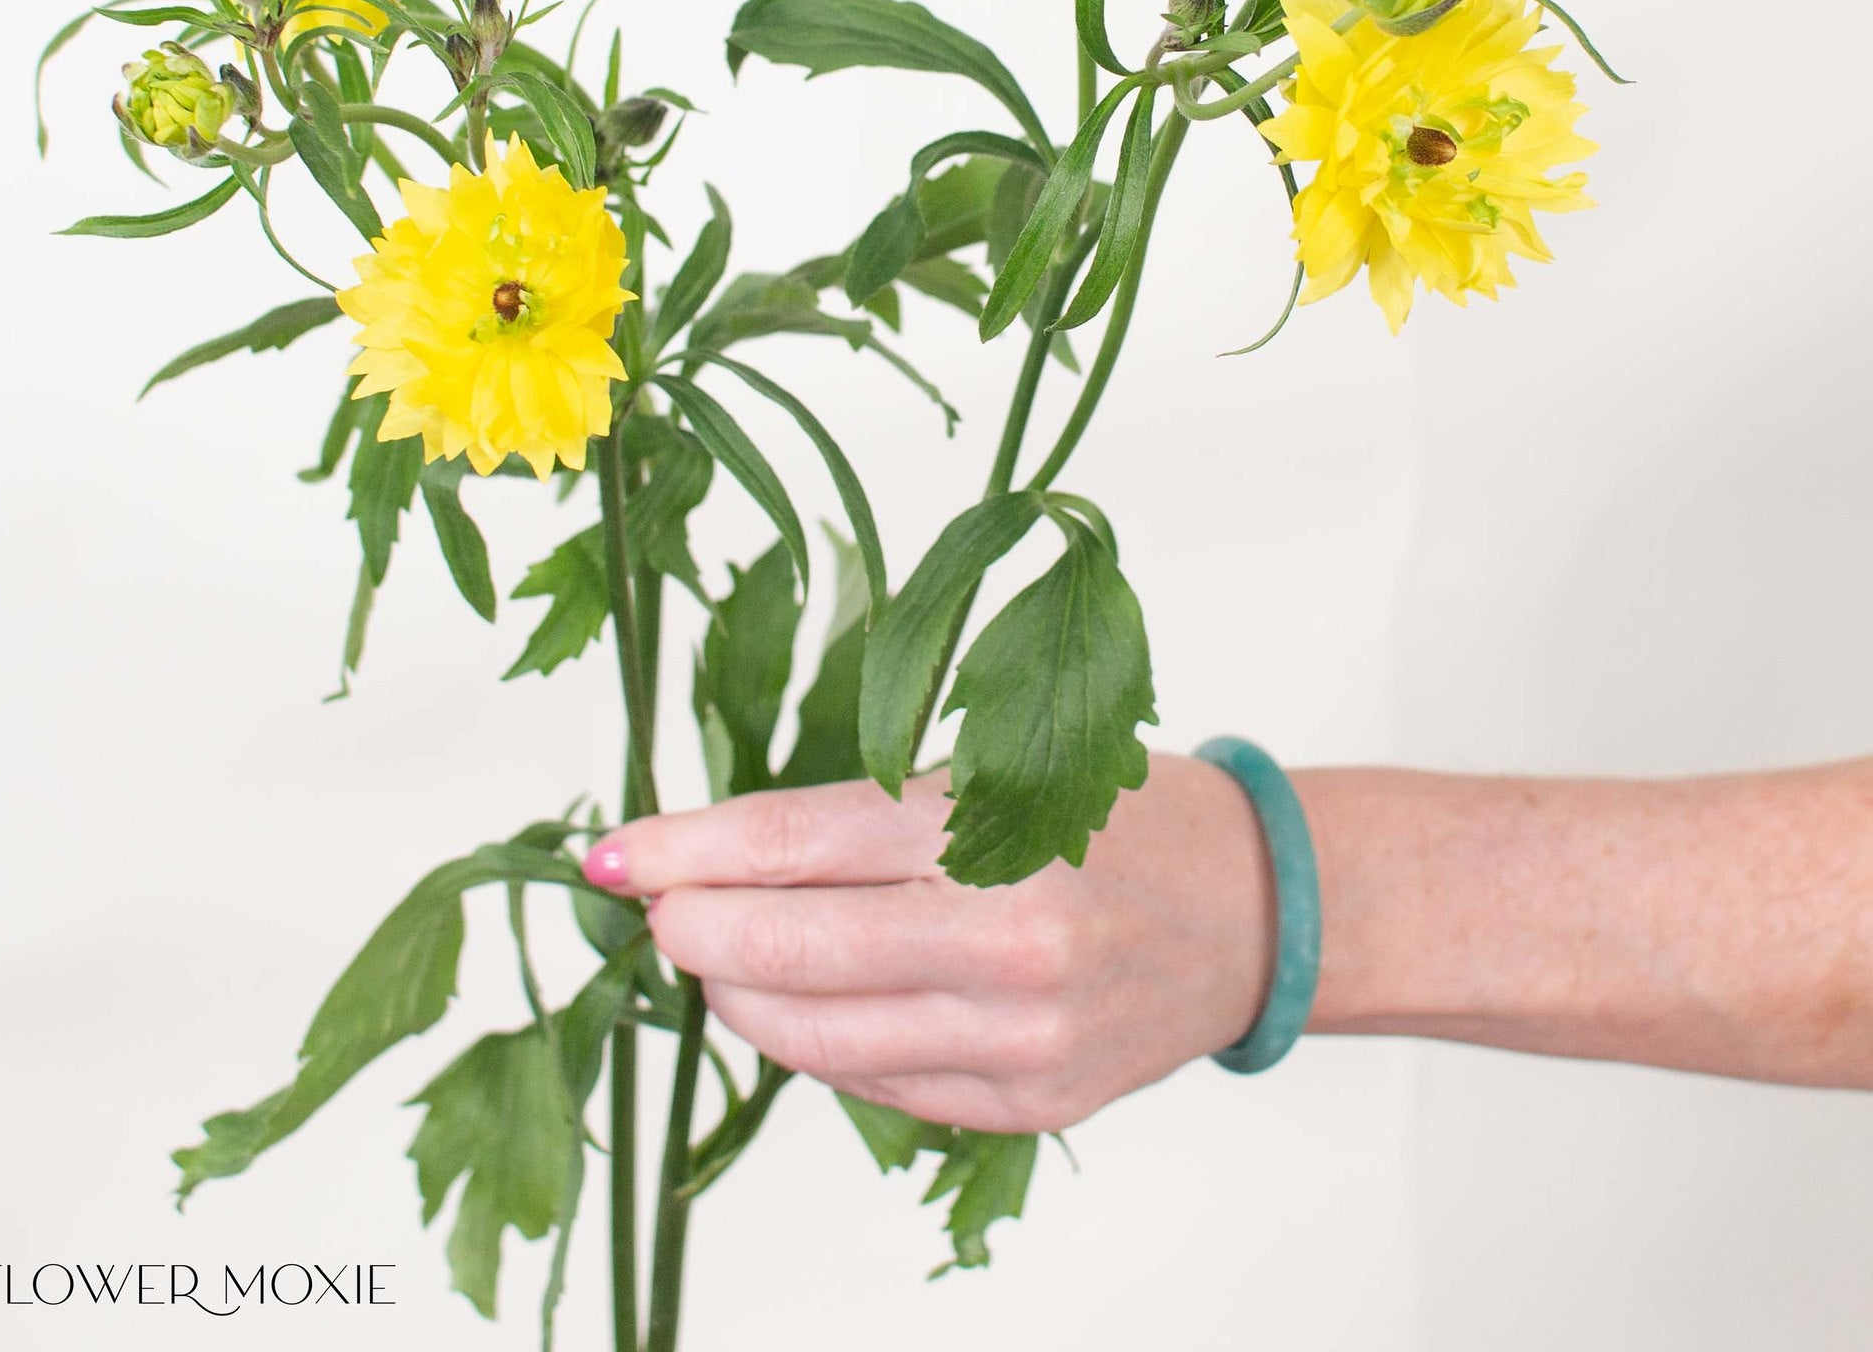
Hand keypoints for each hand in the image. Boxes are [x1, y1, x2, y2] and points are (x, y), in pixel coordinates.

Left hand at [581, 754, 1275, 1133]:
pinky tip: (794, 1002)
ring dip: (738, 993)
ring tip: (714, 953)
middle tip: (653, 902)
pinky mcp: (1031, 1105)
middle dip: (691, 925)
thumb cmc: (1125, 816)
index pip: (796, 842)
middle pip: (788, 947)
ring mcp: (1021, 1040)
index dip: (687, 848)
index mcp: (1001, 830)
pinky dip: (816, 1042)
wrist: (1256, 907)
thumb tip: (726, 853)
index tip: (617, 852)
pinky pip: (878, 1083)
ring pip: (816, 1034)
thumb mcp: (1009, 767)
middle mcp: (1010, 942)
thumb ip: (877, 816)